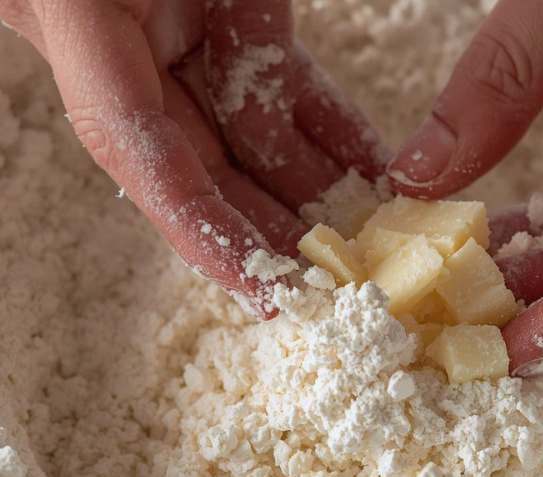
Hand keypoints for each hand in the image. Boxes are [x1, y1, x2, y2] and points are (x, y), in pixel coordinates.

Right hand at [1, 0, 384, 317]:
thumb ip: (127, 62)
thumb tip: (159, 149)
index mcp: (76, 15)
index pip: (137, 148)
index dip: (198, 229)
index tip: (262, 292)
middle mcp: (129, 42)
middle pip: (200, 168)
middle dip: (268, 234)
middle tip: (334, 291)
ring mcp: (189, 34)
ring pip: (252, 141)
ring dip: (311, 195)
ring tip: (373, 242)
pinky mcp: (241, 19)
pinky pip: (287, 96)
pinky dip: (330, 137)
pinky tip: (375, 176)